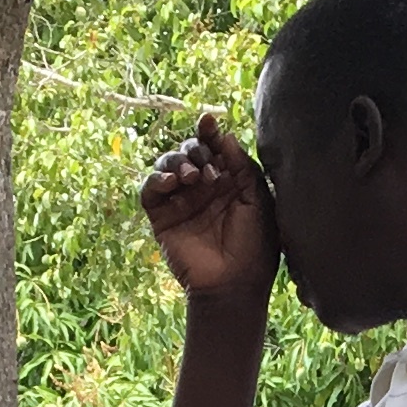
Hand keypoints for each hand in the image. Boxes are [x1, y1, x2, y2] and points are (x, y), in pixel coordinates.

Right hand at [141, 111, 277, 307]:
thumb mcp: (257, 202)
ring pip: (167, 165)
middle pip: (188, 151)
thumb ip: (243, 168)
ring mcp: (180, 202)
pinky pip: (149, 190)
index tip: (209, 122)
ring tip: (191, 177)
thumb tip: (226, 136)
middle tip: (208, 168)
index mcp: (227, 182)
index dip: (210, 133)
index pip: (214, 149)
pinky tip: (171, 182)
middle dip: (195, 150)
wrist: (234, 285)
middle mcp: (202, 188)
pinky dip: (156, 180)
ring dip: (177, 162)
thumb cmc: (254, 247)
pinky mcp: (161, 218)